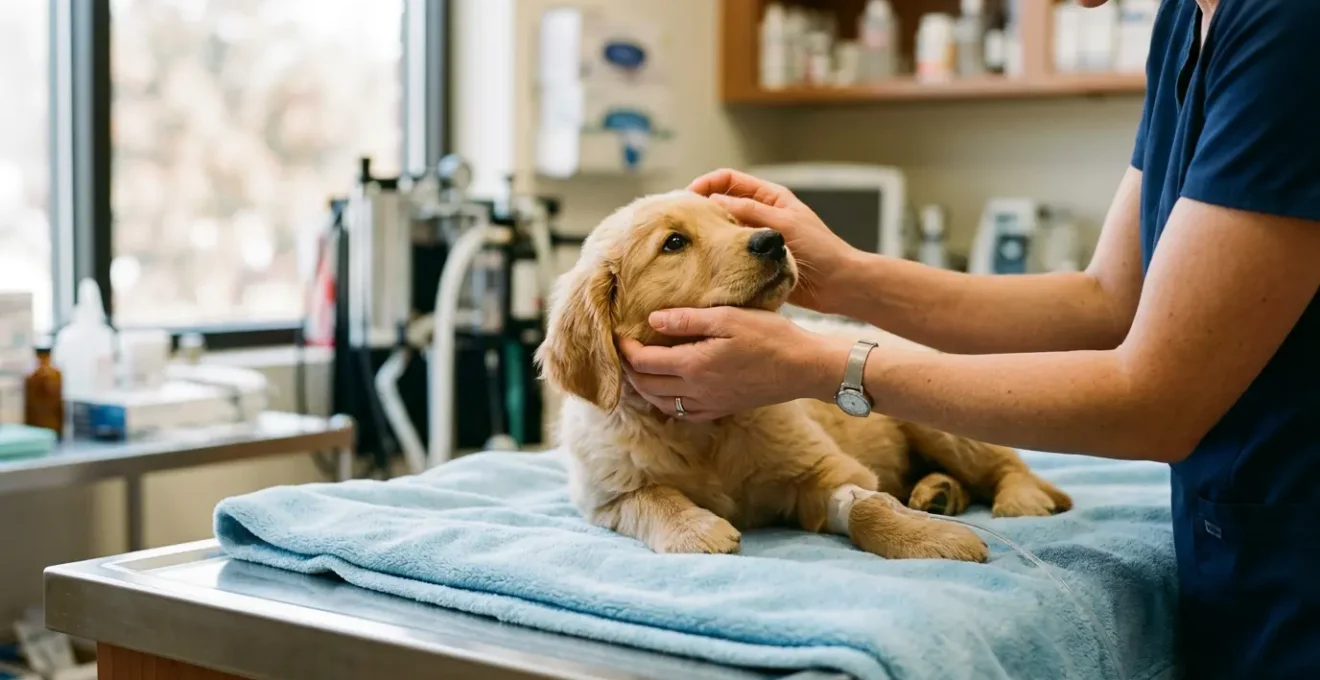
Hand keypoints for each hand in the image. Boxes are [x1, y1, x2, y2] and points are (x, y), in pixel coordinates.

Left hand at [617, 307, 846, 421]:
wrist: (805, 368)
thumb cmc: (770, 337)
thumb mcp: (728, 317)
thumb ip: (687, 320)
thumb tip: (652, 320)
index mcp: (694, 365)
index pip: (644, 362)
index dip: (625, 350)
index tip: (618, 335)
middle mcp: (697, 390)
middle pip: (647, 386)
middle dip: (628, 370)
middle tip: (622, 352)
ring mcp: (710, 404)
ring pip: (662, 404)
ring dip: (644, 389)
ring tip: (638, 371)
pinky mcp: (723, 409)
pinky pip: (684, 414)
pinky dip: (667, 404)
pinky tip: (669, 392)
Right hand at [689, 169, 859, 312]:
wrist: (838, 284)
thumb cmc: (821, 250)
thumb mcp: (784, 225)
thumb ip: (750, 212)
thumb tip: (714, 201)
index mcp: (769, 197)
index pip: (729, 180)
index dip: (707, 183)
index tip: (687, 196)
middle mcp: (760, 214)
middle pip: (722, 203)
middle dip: (701, 208)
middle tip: (680, 221)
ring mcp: (756, 238)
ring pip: (724, 229)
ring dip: (708, 233)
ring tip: (688, 242)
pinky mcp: (755, 260)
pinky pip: (731, 252)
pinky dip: (717, 253)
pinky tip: (705, 261)